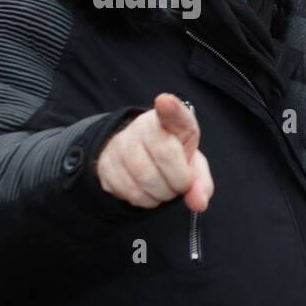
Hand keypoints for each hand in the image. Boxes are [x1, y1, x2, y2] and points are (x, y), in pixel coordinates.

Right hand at [97, 93, 213, 210]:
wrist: (135, 158)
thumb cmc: (171, 159)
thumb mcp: (192, 165)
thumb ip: (201, 182)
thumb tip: (199, 203)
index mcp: (171, 120)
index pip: (172, 112)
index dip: (170, 108)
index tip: (165, 102)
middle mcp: (143, 126)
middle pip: (165, 155)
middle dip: (179, 181)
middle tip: (180, 184)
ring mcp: (120, 143)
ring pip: (146, 178)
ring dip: (162, 194)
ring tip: (164, 188)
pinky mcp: (104, 164)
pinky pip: (130, 191)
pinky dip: (145, 200)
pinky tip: (147, 191)